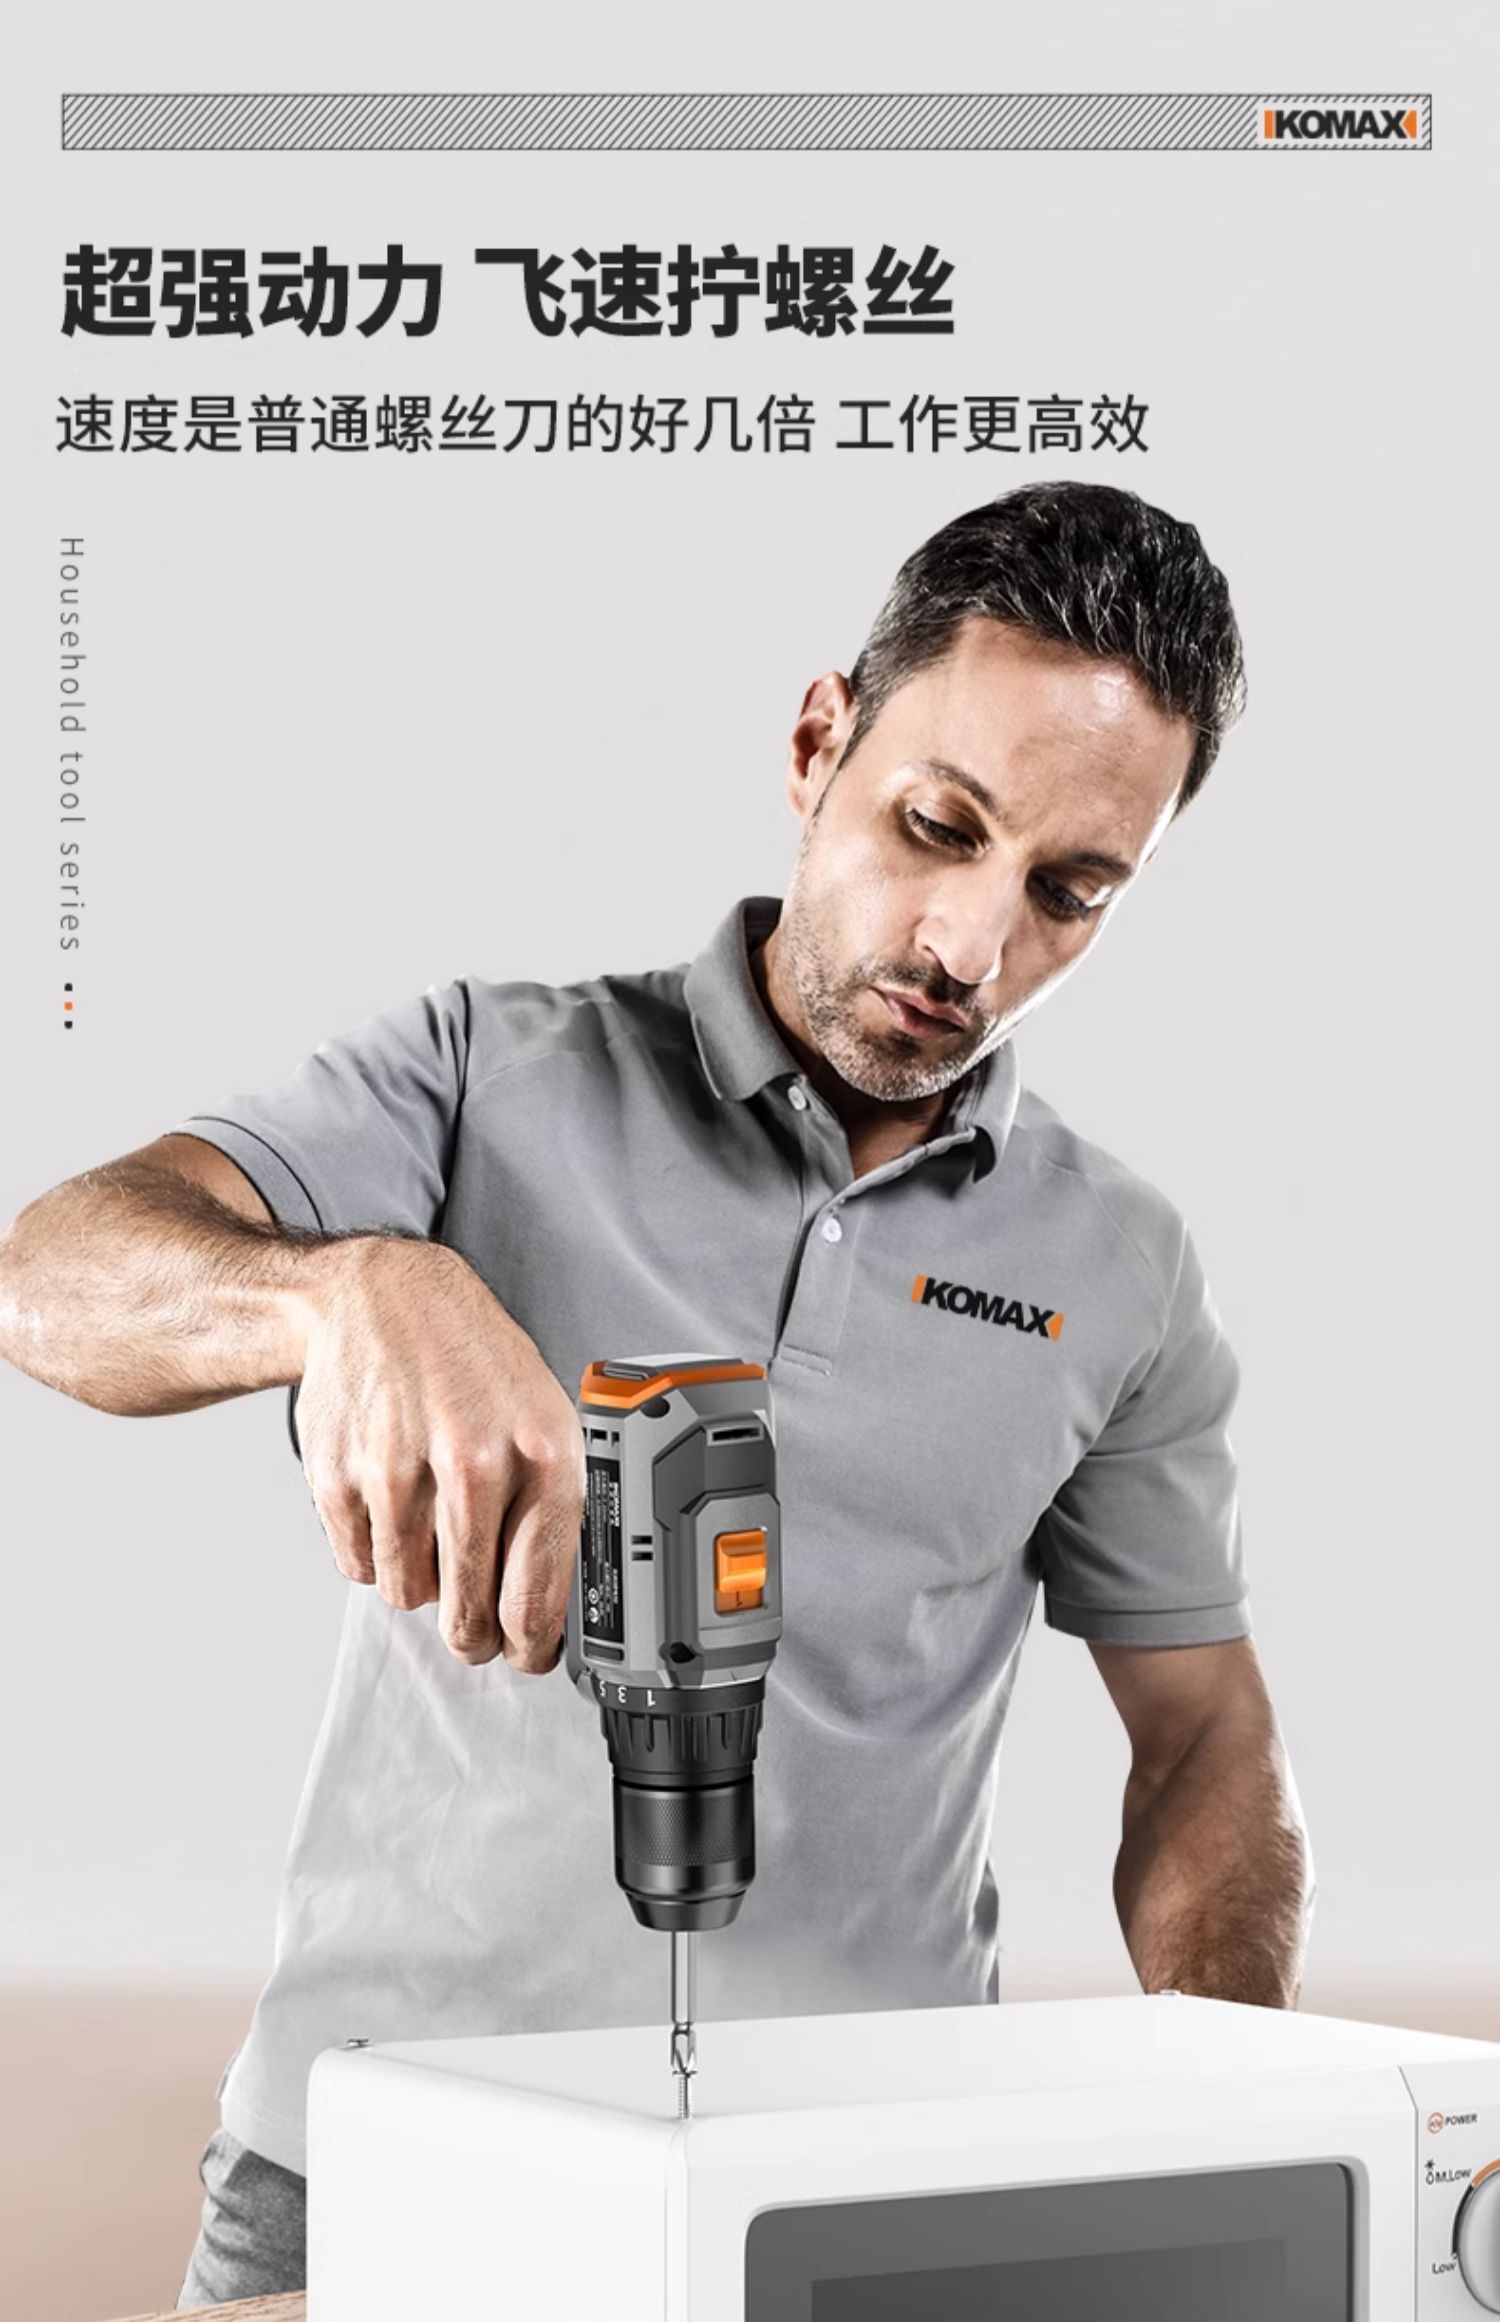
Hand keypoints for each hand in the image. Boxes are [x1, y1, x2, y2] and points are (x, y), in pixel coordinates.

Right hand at [293, 1238, 582, 1669]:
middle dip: (475, 1634)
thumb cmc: (471, 1361)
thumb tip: (554, 1603)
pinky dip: (375, 1551)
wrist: (382, 1297)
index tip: (527, 1655)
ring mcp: (399, 1471)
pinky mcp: (339, 1476)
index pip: (538, 1593)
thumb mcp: (543, 1416)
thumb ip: (553, 1505)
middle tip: (476, 1627)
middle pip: (470, 1614)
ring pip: (410, 1594)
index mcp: (540, 1453)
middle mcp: (472, 1463)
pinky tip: (390, 1499)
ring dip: (422, 1580)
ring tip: (430, 1524)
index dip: (532, 1644)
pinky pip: (360, 1566)